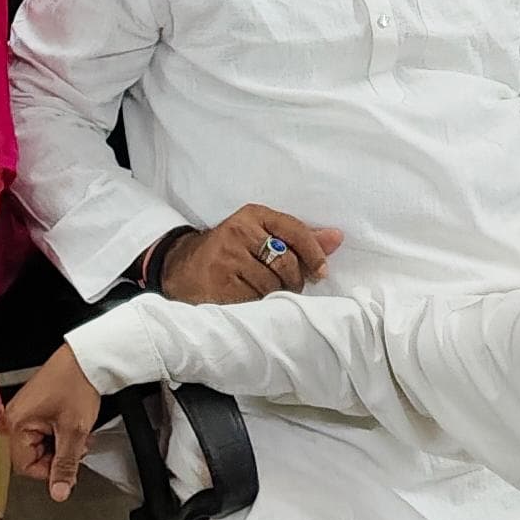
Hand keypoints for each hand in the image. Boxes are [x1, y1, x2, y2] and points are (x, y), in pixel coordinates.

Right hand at [1, 346, 103, 500]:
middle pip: (32, 456)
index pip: (25, 466)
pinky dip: (59, 433)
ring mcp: (23, 412)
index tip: (68, 463)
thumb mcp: (74, 431)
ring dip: (61, 445)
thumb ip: (66, 465)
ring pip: (40, 445)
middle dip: (58, 455)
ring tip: (77, 432)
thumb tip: (59, 492)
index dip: (50, 469)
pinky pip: (42, 432)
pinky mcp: (34, 407)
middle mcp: (14, 417)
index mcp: (16, 423)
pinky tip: (72, 425)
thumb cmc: (76, 384)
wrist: (87, 358)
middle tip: (76, 445)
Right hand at [159, 204, 343, 303]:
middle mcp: (239, 231)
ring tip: (265, 291)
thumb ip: (300, 238)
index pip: (295, 230)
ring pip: (272, 284)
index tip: (322, 272)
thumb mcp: (262, 235)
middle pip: (286, 263)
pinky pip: (254, 299)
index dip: (314, 254)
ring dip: (275, 294)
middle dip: (294, 280)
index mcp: (254, 215)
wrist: (182, 267)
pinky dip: (259, 304)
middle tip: (289, 286)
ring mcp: (227, 257)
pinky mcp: (220, 282)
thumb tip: (337, 237)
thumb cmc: (231, 251)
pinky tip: (250, 299)